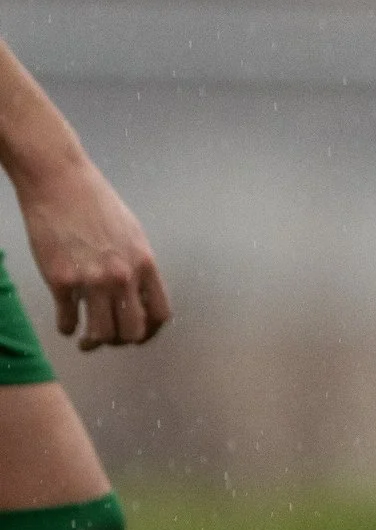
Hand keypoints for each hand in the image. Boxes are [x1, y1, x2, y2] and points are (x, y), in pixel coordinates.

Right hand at [19, 159, 171, 349]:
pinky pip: (68, 321)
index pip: (160, 314)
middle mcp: (123, 276)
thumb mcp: (132, 234)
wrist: (62, 186)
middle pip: (132, 331)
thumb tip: (138, 293)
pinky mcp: (61, 281)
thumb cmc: (97, 205)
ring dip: (93, 343)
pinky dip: (67, 328)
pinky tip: (66, 324)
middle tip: (110, 339)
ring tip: (86, 341)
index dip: (150, 332)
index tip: (138, 335)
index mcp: (145, 264)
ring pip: (100, 334)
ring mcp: (92, 281)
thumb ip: (137, 265)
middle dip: (121, 341)